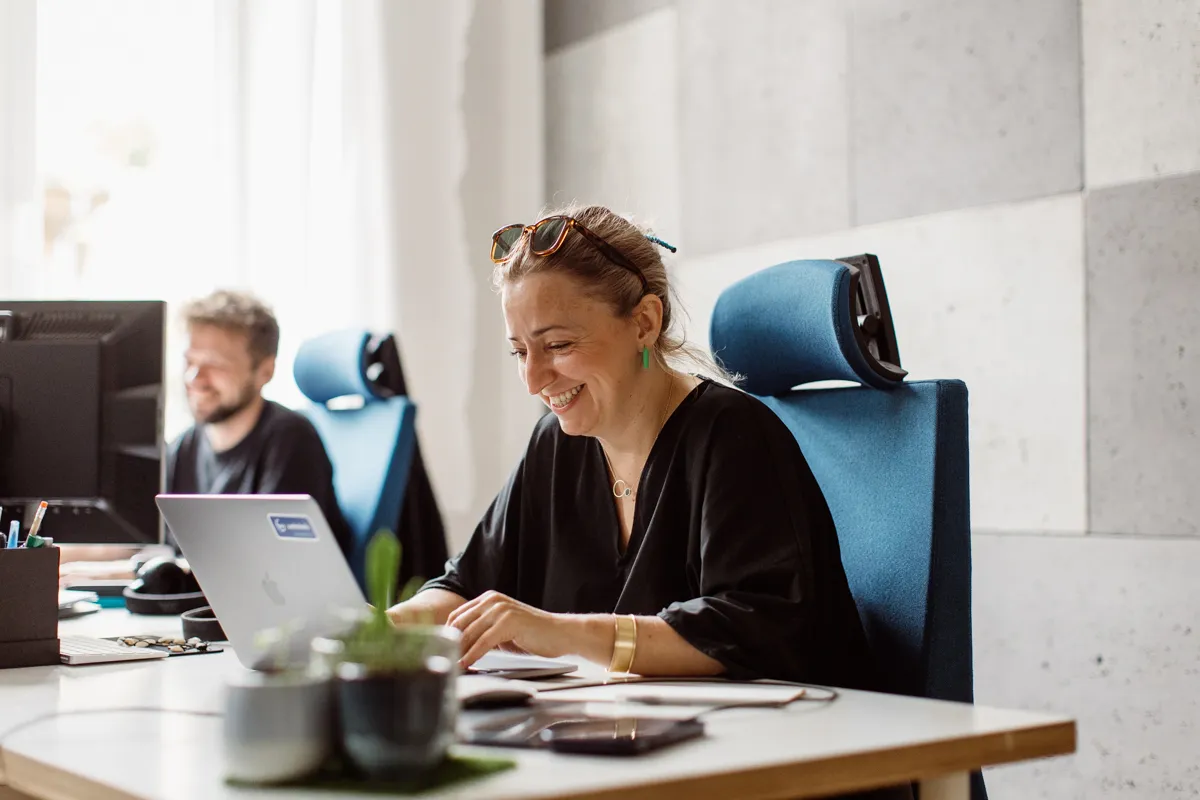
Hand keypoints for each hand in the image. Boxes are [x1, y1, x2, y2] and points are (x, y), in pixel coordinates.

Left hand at [447, 591, 574, 667]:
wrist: (560, 633)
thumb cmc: (533, 634)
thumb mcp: (503, 628)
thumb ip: (483, 630)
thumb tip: (460, 646)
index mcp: (489, 598)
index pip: (457, 615)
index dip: (446, 634)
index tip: (440, 651)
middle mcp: (492, 600)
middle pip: (460, 624)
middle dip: (449, 644)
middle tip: (442, 661)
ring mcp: (501, 609)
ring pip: (469, 633)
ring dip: (458, 652)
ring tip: (451, 666)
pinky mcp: (509, 622)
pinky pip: (483, 642)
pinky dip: (472, 655)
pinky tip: (466, 665)